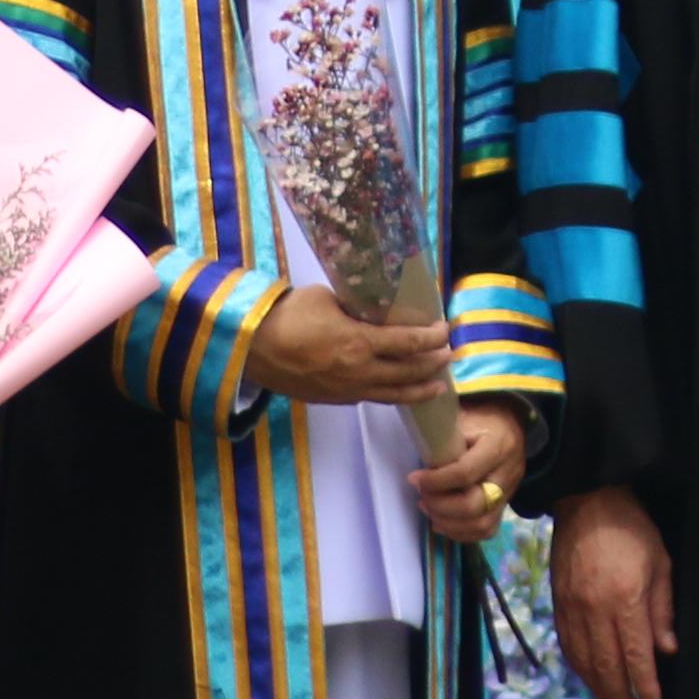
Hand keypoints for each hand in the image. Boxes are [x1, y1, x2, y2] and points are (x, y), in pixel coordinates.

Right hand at [248, 283, 448, 408]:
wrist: (249, 348)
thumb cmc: (286, 315)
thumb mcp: (326, 298)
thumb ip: (354, 306)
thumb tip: (370, 306)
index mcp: (359, 343)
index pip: (409, 343)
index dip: (432, 338)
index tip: (446, 330)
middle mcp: (358, 371)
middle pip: (408, 372)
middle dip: (434, 364)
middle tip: (450, 355)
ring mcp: (346, 390)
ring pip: (393, 394)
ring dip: (420, 389)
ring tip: (439, 386)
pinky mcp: (332, 399)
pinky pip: (370, 398)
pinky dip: (391, 394)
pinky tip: (399, 391)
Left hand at [407, 400, 530, 546]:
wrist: (511, 423)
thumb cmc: (480, 418)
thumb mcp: (462, 417)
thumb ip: (443, 438)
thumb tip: (419, 460)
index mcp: (498, 445)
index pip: (466, 472)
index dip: (436, 481)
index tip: (414, 478)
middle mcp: (508, 473)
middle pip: (475, 505)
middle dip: (440, 506)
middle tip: (422, 497)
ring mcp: (509, 493)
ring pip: (482, 524)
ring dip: (448, 523)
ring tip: (428, 509)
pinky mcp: (505, 506)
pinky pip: (486, 530)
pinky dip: (460, 532)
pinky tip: (441, 521)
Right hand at [552, 484, 676, 698]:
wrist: (587, 501)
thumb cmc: (633, 529)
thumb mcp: (661, 564)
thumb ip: (662, 610)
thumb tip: (666, 650)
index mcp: (625, 599)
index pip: (635, 655)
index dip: (644, 686)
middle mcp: (594, 609)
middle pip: (606, 666)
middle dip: (620, 696)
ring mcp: (571, 608)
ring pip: (583, 661)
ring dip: (599, 688)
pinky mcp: (557, 603)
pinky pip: (568, 646)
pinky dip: (580, 668)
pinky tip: (590, 677)